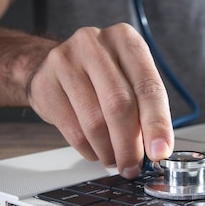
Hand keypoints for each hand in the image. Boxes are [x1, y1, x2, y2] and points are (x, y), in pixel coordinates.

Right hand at [27, 23, 173, 177]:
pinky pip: (72, 130)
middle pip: (119, 105)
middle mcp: (95, 44)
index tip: (160, 152)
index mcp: (126, 40)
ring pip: (94, 121)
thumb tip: (157, 149)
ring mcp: (65, 61)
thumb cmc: (101, 76)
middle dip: (129, 145)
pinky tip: (96, 151)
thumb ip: (147, 110)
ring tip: (115, 159)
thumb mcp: (130, 81)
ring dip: (108, 151)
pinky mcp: (44, 84)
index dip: (157, 124)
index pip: (148, 87)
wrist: (53, 67)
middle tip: (133, 165)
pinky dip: (89, 150)